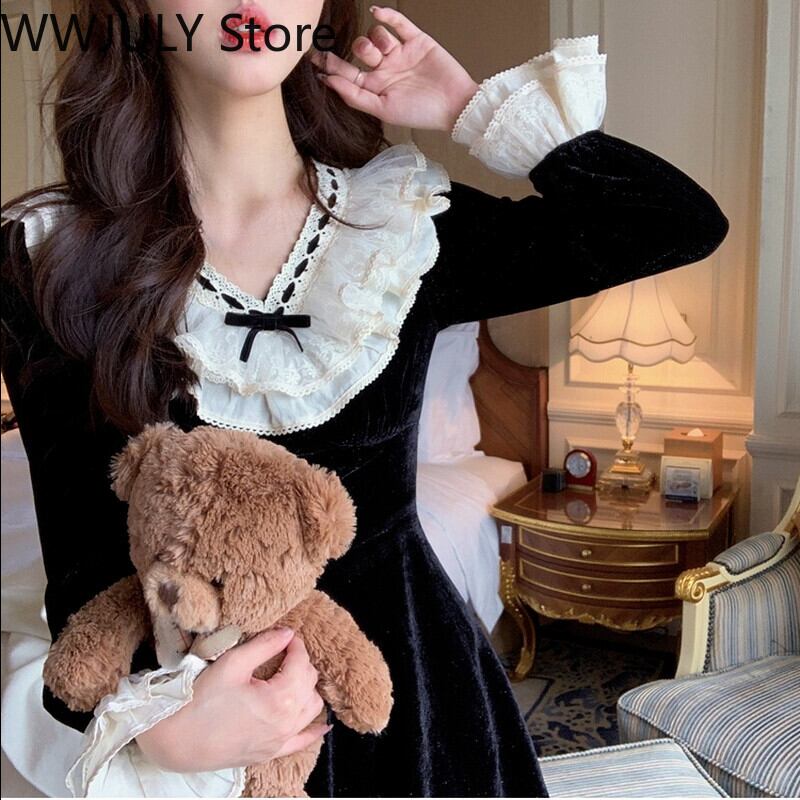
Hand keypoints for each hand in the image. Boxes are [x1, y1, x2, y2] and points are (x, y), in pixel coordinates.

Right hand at [135, 628, 328, 771]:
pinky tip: (322, 725)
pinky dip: (314, 731)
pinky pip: (302, 742)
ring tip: (293, 676)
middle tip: (284, 652)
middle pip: (309, 683)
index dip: (296, 644)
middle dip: (301, 663)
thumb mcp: (233, 663)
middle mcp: (286, 723)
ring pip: (311, 709)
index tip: (287, 635)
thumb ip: (264, 645)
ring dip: (307, 690)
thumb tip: (288, 633)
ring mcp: (280, 741)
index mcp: (280, 699)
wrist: (177, 741)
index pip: (301, 663)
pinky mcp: (270, 753)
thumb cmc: (201, 700)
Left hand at [310, 5, 478, 132]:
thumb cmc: (420, 113)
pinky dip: (388, 16)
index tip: (314, 57)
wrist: (454, 105)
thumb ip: (355, 96)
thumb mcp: (382, 110)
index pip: (347, 73)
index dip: (330, 65)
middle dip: (360, 50)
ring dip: (377, 39)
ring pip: (377, 35)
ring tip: (387, 52)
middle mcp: (386, 69)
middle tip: (370, 57)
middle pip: (361, 50)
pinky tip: (377, 12)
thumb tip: (328, 81)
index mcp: (376, 87)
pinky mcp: (417, 41)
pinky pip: (399, 23)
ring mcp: (401, 54)